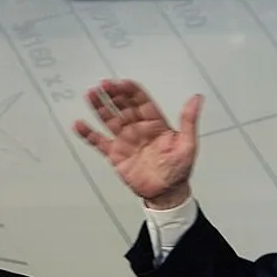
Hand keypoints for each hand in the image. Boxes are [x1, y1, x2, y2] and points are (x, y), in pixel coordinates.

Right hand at [73, 79, 201, 208]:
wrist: (166, 193)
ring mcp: (125, 140)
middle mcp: (138, 128)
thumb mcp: (187, 144)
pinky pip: (99, 141)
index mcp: (155, 123)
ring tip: (90, 95)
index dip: (131, 91)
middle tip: (103, 84)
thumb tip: (197, 98)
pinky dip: (88, 133)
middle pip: (123, 106)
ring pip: (109, 119)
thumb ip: (189, 121)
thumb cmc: (179, 169)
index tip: (122, 83)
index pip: (141, 102)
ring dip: (100, 107)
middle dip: (113, 94)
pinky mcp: (115, 154)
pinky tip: (79, 124)